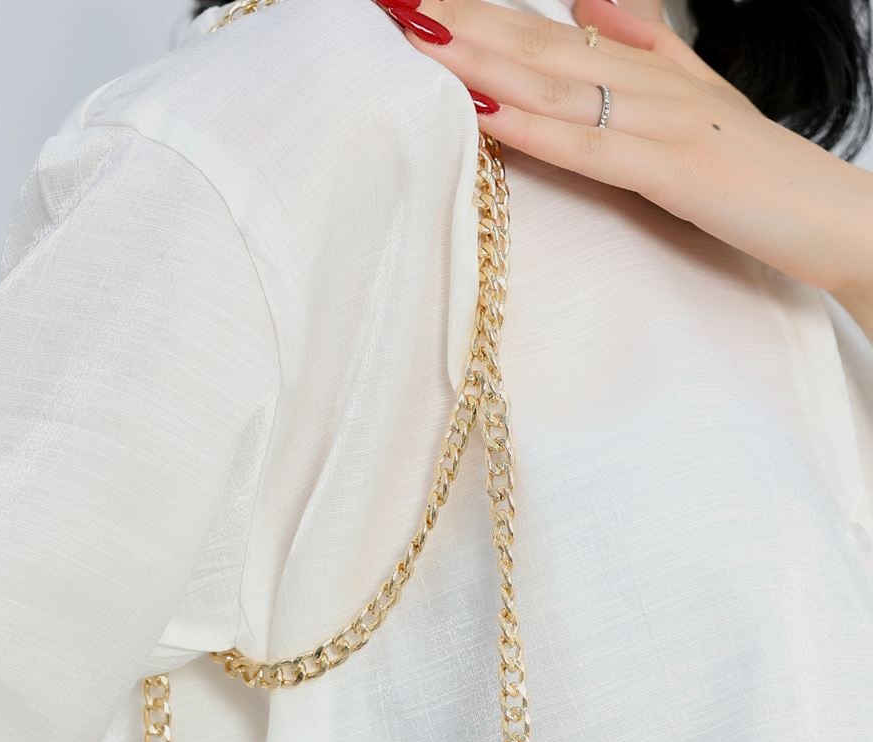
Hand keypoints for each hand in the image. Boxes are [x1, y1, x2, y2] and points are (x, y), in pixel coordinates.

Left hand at [373, 0, 872, 320]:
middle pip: (534, 41)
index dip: (478, 8)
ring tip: (417, 33)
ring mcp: (658, 122)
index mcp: (639, 69)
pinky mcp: (672, 171)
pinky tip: (483, 107)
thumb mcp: (694, 94)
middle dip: (460, 18)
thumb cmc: (757, 168)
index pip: (542, 28)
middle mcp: (642, 83)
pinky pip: (587, 146)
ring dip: (479, 57)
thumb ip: (639, 45)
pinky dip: (531, 125)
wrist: (831, 213)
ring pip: (551, 82)